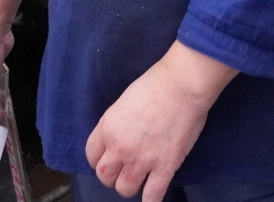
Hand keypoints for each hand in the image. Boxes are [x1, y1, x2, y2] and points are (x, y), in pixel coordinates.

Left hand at [85, 43, 236, 198]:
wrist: (182, 86)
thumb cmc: (156, 84)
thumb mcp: (123, 101)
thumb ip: (117, 123)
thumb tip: (122, 135)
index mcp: (107, 129)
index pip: (91, 156)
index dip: (99, 159)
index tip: (107, 158)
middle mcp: (119, 149)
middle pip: (105, 176)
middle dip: (112, 174)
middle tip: (123, 168)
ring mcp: (142, 161)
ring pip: (124, 189)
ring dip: (129, 185)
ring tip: (138, 178)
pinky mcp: (164, 168)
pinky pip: (153, 195)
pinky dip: (151, 201)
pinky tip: (151, 199)